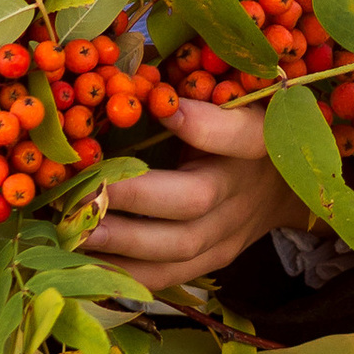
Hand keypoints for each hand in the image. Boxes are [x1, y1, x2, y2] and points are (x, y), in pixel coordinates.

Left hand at [91, 94, 300, 286]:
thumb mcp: (232, 98)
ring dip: (122, 244)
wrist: (277, 187)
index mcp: (257, 139)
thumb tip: (133, 78)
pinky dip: (127, 273)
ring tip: (76, 233)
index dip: (204, 125)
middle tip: (85, 192)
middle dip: (135, 197)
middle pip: (195, 200)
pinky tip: (89, 260)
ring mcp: (229, 233)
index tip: (163, 106)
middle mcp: (243, 190)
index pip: (241, 134)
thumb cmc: (243, 125)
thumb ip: (194, 89)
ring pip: (178, 248)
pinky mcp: (214, 261)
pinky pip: (170, 275)